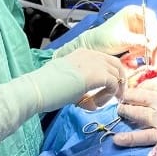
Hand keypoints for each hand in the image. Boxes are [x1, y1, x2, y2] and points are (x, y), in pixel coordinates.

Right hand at [0, 49, 124, 150]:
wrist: (37, 89)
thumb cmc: (46, 87)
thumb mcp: (68, 80)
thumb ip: (82, 86)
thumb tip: (92, 101)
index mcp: (82, 52)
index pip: (106, 60)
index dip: (111, 75)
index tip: (109, 90)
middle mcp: (90, 54)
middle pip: (116, 65)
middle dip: (119, 82)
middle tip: (116, 97)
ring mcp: (94, 62)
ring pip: (117, 75)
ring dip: (112, 92)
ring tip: (98, 103)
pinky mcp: (97, 74)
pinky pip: (113, 84)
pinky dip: (108, 96)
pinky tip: (94, 104)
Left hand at [54, 5, 156, 57]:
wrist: (94, 46)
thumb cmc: (103, 38)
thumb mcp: (120, 39)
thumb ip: (136, 40)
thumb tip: (150, 44)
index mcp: (132, 12)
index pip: (150, 16)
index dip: (153, 28)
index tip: (152, 40)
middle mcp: (138, 18)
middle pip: (154, 27)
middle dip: (152, 40)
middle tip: (148, 51)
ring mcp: (139, 29)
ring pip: (152, 38)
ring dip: (146, 47)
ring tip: (134, 53)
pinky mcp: (138, 39)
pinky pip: (147, 45)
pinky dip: (143, 51)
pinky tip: (132, 54)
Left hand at [114, 77, 156, 155]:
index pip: (145, 82)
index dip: (135, 84)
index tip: (129, 85)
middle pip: (136, 96)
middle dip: (126, 96)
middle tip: (120, 97)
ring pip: (135, 113)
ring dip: (124, 112)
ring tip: (119, 111)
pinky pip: (142, 136)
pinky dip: (129, 138)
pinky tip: (117, 139)